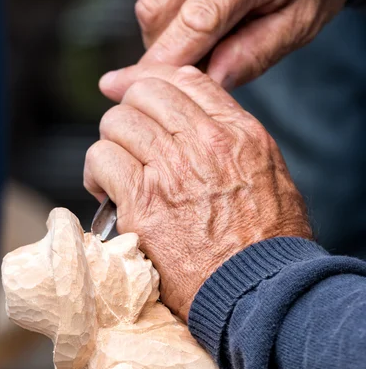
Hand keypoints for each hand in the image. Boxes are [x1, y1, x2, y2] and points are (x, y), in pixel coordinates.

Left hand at [85, 65, 311, 318]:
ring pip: (117, 123)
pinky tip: (105, 192)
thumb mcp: (272, 180)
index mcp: (238, 134)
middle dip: (128, 113)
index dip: (146, 78)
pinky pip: (102, 159)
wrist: (259, 290)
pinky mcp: (144, 203)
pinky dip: (97, 172)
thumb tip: (206, 130)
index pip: (182, 80)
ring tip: (113, 172)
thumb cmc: (269, 247)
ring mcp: (172, 170)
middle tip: (127, 142)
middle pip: (144, 94)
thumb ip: (238, 147)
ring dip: (111, 145)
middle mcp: (205, 142)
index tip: (125, 86)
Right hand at [103, 0, 360, 89]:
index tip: (155, 92)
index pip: (198, 20)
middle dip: (164, 52)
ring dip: (164, 35)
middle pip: (158, 11)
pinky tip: (197, 18)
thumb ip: (256, 52)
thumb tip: (211, 80)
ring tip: (202, 43)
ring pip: (151, 2)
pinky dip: (169, 16)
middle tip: (195, 70)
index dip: (171, 62)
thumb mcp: (300, 22)